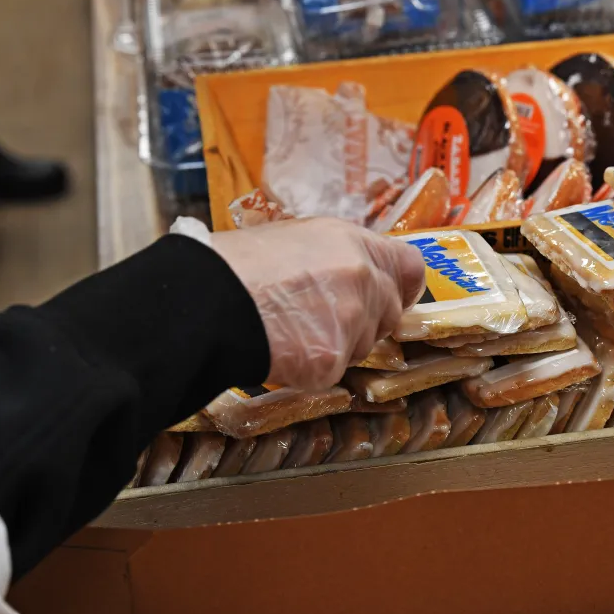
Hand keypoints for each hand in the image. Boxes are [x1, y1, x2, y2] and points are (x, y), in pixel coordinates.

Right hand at [212, 218, 425, 389]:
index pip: (409, 267)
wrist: (204, 298)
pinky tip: (279, 350)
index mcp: (353, 243)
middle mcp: (362, 278)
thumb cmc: (235, 266)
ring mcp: (351, 321)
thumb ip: (336, 257)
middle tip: (320, 322)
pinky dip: (308, 371)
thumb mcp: (294, 240)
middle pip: (389, 315)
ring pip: (361, 347)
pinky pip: (331, 373)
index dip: (403, 288)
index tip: (395, 299)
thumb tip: (353, 275)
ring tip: (290, 331)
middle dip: (364, 324)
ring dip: (335, 347)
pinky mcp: (331, 359)